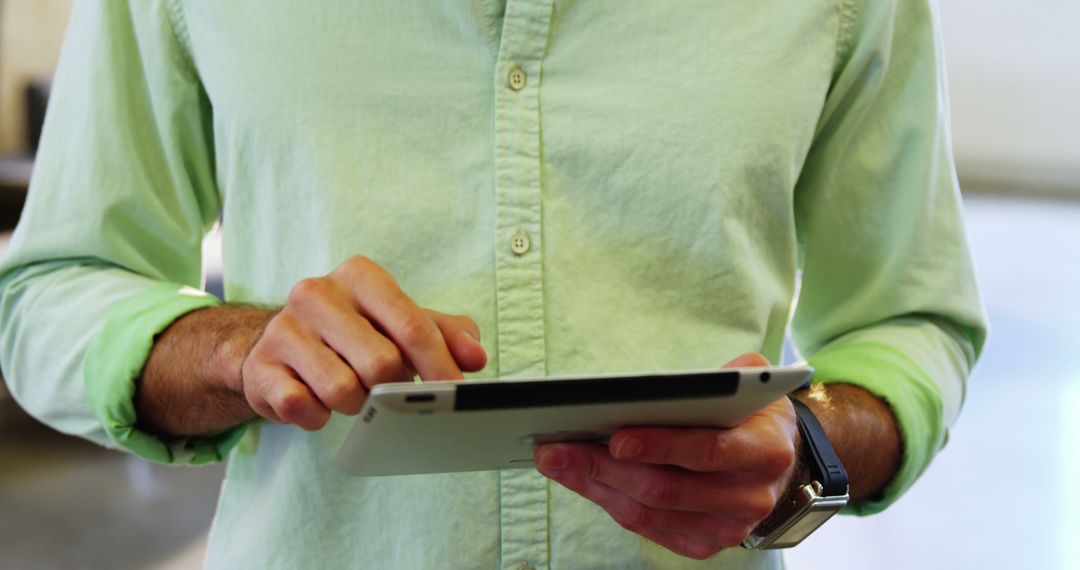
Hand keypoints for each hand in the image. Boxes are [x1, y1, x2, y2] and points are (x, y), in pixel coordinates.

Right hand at [241, 256, 486, 429]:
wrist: (276, 348)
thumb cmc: (354, 333)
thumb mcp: (401, 324)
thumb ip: (446, 334)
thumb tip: (475, 358)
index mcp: (360, 276)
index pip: (411, 325)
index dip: (440, 366)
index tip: (455, 393)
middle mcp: (317, 293)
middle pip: (381, 364)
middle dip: (392, 388)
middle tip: (387, 390)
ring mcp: (283, 329)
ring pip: (342, 390)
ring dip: (356, 405)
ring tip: (352, 393)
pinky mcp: (260, 367)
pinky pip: (302, 407)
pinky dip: (319, 417)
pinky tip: (318, 404)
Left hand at [534, 353, 798, 559]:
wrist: (784, 465)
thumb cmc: (754, 415)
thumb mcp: (754, 381)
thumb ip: (730, 374)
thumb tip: (681, 383)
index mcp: (766, 450)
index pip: (707, 451)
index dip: (660, 445)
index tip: (615, 437)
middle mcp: (750, 496)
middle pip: (665, 488)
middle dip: (603, 466)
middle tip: (556, 448)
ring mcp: (727, 526)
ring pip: (648, 512)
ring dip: (594, 486)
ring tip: (555, 460)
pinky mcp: (706, 544)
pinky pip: (648, 527)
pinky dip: (609, 503)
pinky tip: (581, 479)